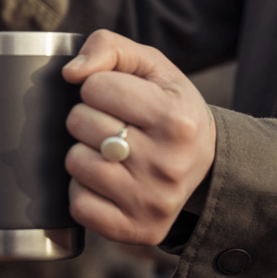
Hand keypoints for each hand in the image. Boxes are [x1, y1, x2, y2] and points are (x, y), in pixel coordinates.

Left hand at [62, 30, 215, 245]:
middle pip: (80, 122)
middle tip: (115, 125)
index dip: (97, 87)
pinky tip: (108, 183)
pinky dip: (83, 190)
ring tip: (112, 153)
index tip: (118, 98)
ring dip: (83, 152)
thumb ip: (108, 47)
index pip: (94, 86)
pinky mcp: (137, 230)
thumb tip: (71, 72)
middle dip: (87, 117)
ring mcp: (153, 201)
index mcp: (175, 118)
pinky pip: (78, 204)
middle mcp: (168, 163)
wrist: (205, 162)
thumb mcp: (150, 65)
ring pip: (75, 162)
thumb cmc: (168, 107)